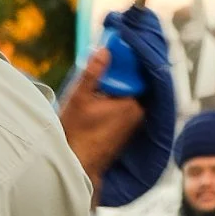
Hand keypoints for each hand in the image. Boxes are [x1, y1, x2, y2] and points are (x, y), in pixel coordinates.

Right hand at [59, 48, 144, 193]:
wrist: (77, 165)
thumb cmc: (76, 134)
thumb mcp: (80, 98)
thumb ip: (93, 73)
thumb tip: (104, 50)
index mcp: (132, 104)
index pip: (131, 73)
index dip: (118, 63)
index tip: (108, 54)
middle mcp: (138, 115)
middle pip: (127, 84)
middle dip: (112, 77)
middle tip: (94, 76)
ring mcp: (133, 124)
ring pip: (123, 97)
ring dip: (109, 91)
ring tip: (91, 94)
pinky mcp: (125, 132)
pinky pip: (121, 109)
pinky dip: (110, 104)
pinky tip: (94, 107)